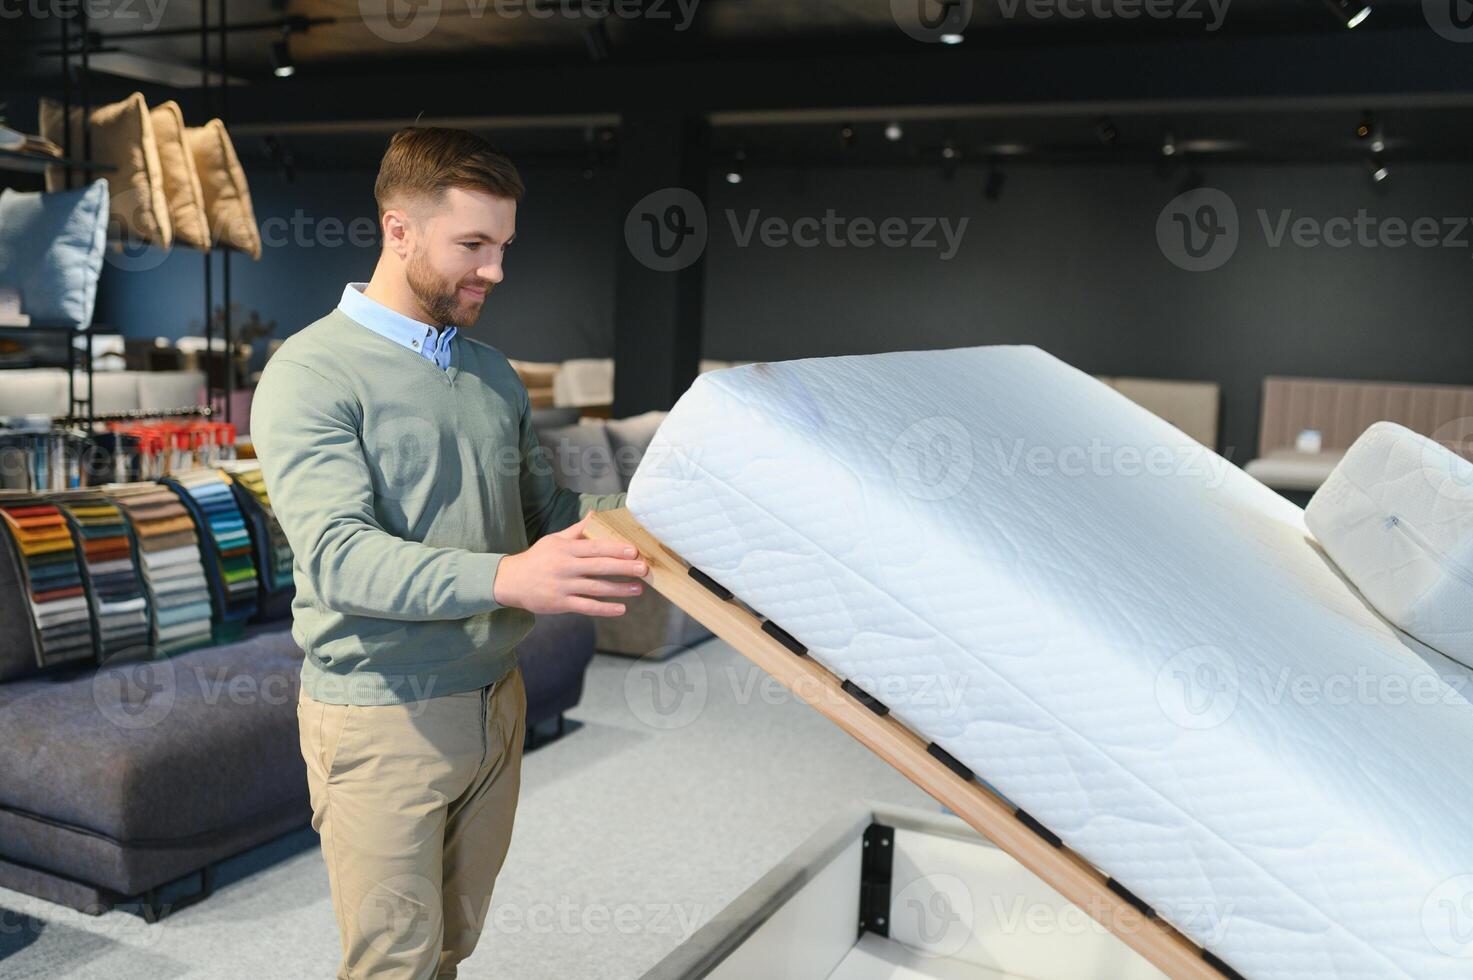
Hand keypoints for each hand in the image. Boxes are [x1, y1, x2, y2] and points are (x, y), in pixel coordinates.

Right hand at [492, 513, 646, 615]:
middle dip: (624, 568)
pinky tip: (621, 609)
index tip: (634, 550)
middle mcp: (565, 567)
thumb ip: (576, 530)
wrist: (509, 581)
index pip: (595, 548)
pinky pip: (586, 607)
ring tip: (639, 589)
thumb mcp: (554, 540)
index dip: (615, 549)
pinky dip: (604, 608)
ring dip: (620, 589)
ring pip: (596, 588)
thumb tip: (595, 514)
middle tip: (644, 569)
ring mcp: (563, 586)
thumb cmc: (536, 558)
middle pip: (599, 567)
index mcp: (566, 549)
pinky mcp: (560, 603)